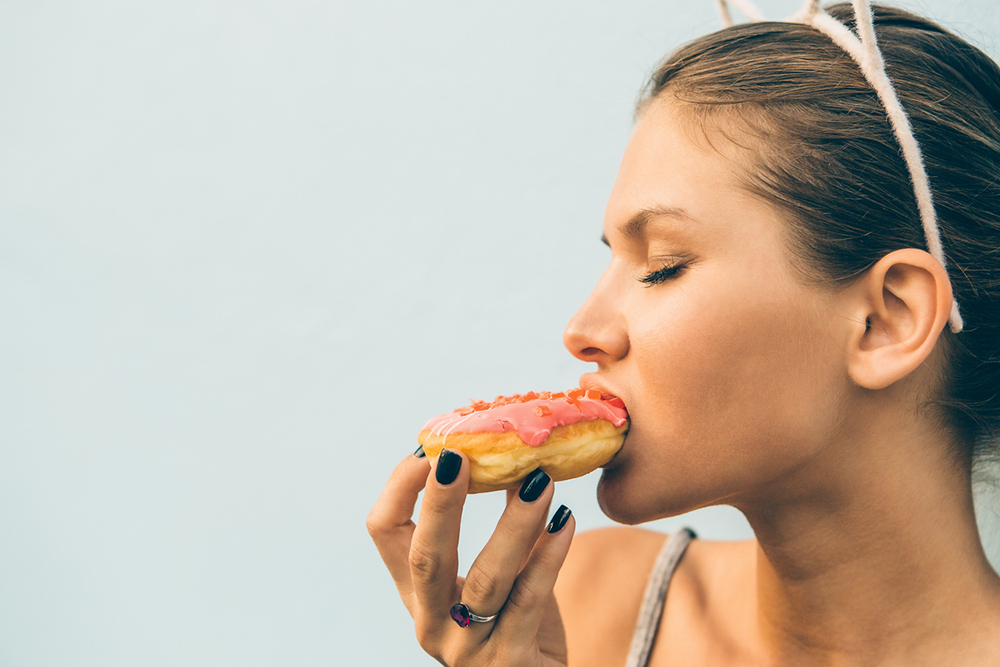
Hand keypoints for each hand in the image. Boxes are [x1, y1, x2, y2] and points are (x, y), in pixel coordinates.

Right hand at [367, 447, 575, 665]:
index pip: (385, 532)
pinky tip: (565, 521)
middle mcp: (432, 621)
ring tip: (542, 481)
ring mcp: (467, 647)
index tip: (430, 448)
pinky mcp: (508, 662)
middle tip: (458, 457)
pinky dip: (549, 557)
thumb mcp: (498, 575)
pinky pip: (530, 600)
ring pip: (486, 578)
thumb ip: (506, 525)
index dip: (400, 487)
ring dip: (514, 524)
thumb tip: (519, 458)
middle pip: (425, 556)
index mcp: (418, 592)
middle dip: (440, 504)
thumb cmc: (516, 626)